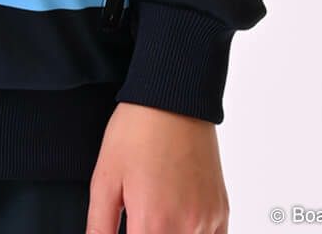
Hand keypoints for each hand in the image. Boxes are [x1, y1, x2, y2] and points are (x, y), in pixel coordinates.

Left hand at [87, 102, 229, 233]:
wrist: (173, 100)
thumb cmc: (137, 132)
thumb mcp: (105, 177)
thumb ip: (100, 224)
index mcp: (152, 223)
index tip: (128, 227)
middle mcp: (185, 228)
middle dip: (147, 233)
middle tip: (137, 219)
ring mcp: (207, 222)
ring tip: (156, 213)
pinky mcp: (221, 212)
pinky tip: (177, 221)